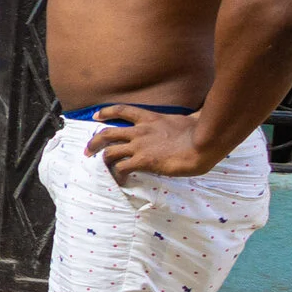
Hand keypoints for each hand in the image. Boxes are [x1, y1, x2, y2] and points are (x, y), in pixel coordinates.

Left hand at [84, 108, 217, 181]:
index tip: (96, 116)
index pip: (122, 110)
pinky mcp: (142, 161)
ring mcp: (139, 146)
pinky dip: (117, 175)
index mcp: (151, 118)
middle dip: (94, 141)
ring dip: (101, 160)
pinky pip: (121, 168)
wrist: (204, 143)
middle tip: (88, 149)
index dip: (106, 112)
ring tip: (99, 167)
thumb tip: (201, 114)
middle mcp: (140, 131)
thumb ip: (188, 116)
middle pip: (107, 133)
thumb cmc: (204, 131)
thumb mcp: (191, 118)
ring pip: (109, 151)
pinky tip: (121, 181)